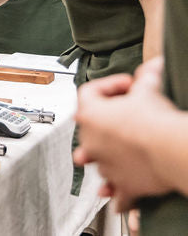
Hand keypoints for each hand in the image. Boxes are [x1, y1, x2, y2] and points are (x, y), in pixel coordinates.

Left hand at [73, 58, 178, 210]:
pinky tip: (112, 193)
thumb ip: (146, 77)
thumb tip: (154, 65)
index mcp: (89, 114)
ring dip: (106, 155)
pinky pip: (115, 192)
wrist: (169, 148)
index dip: (109, 85)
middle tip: (127, 114)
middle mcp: (90, 141)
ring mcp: (104, 164)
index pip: (89, 92)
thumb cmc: (154, 120)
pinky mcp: (122, 184)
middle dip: (106, 120)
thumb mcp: (148, 91)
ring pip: (98, 160)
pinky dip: (115, 192)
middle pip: (90, 127)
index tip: (129, 85)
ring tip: (117, 151)